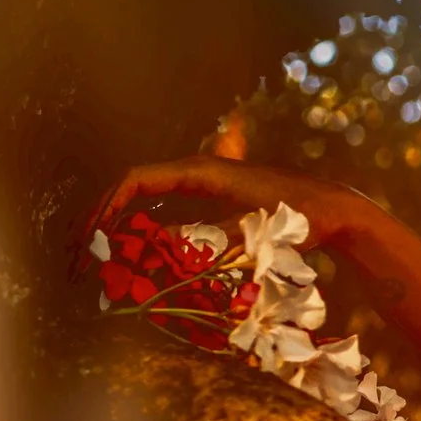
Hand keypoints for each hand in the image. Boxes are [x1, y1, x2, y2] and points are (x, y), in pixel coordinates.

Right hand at [71, 157, 378, 279]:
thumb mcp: (253, 232)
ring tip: (100, 251)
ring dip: (124, 219)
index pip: (138, 179)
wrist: (337, 211)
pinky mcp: (217, 194)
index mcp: (204, 171)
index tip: (92, 234)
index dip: (109, 205)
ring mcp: (208, 180)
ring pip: (150, 194)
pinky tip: (136, 246)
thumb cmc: (301, 218)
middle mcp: (201, 169)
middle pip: (136, 184)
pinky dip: (148, 221)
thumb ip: (208, 239)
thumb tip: (161, 243)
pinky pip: (168, 201)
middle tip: (82, 249)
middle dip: (106, 214)